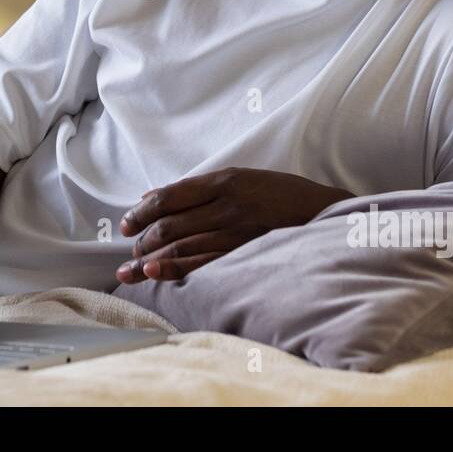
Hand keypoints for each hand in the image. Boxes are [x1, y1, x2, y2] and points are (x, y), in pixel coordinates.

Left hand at [116, 168, 353, 283]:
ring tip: (130, 270)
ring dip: (150, 259)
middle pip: (171, 223)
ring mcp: (237, 231)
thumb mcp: (242, 178)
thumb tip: (153, 196)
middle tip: (129, 252)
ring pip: (182, 244)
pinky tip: (156, 273)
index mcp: (225, 181)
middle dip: (142, 239)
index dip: (142, 212)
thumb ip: (199, 188)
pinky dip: (175, 269)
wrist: (326, 214)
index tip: (126, 224)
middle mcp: (228, 204)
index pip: (170, 196)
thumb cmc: (281, 195)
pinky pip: (204, 263)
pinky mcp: (247, 254)